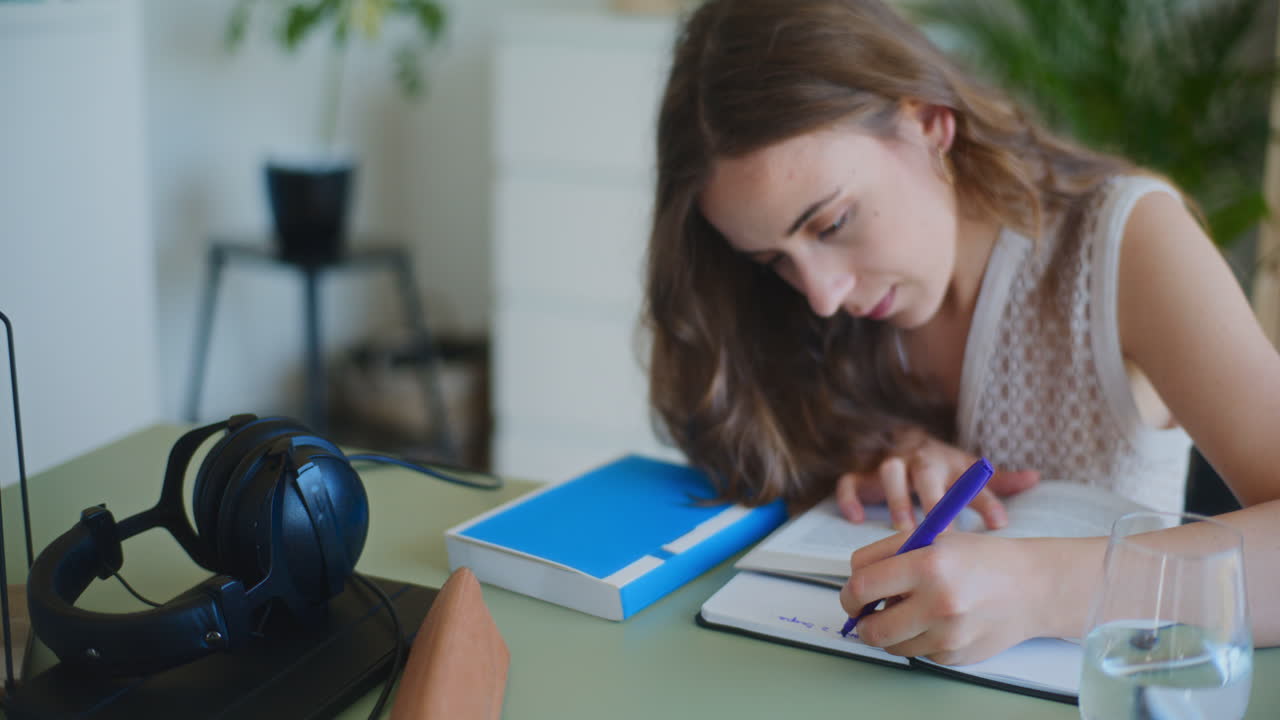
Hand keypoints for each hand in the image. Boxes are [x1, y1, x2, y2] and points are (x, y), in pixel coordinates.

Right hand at [834, 428, 1038, 530]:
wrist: (904, 441)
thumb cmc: (943, 468)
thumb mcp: (970, 471)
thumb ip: (999, 481)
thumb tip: (1035, 477)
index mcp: (948, 463)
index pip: (969, 481)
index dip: (985, 502)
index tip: (999, 524)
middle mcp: (919, 461)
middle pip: (927, 474)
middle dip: (935, 502)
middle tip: (946, 534)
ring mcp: (888, 465)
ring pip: (890, 473)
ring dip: (898, 500)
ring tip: (905, 529)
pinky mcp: (861, 474)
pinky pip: (850, 481)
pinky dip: (851, 498)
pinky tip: (856, 519)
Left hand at [839, 531, 1044, 664]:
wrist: (1031, 587)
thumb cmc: (978, 558)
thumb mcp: (932, 539)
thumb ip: (887, 556)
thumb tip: (853, 586)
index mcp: (929, 564)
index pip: (862, 587)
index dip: (849, 592)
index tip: (852, 594)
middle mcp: (939, 603)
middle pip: (872, 629)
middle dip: (862, 621)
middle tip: (866, 612)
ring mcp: (948, 635)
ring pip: (891, 645)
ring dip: (890, 631)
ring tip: (910, 610)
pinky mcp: (955, 657)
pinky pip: (917, 654)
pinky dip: (918, 639)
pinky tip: (939, 622)